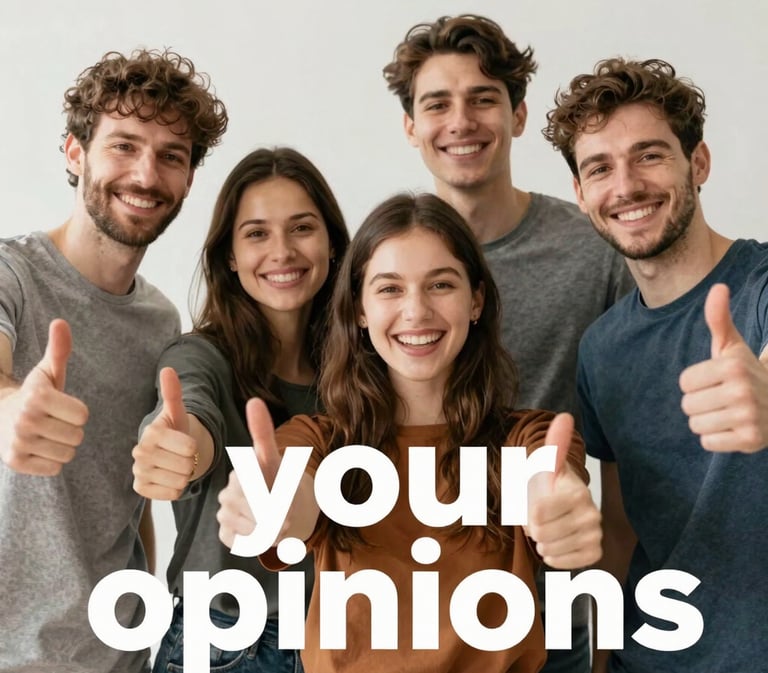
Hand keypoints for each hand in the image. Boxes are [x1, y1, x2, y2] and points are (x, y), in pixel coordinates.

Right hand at [0, 319, 88, 475]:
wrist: (0, 416)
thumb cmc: (35, 393)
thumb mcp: (47, 371)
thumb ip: (59, 349)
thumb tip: (60, 322)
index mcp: (37, 397)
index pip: (83, 415)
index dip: (77, 411)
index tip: (61, 406)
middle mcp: (25, 420)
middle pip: (77, 436)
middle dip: (71, 429)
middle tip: (53, 422)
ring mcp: (18, 443)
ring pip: (68, 454)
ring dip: (62, 446)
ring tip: (47, 434)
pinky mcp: (16, 462)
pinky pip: (55, 468)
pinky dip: (51, 461)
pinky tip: (39, 448)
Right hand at [132, 367, 197, 499]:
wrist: (166, 452)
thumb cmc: (176, 430)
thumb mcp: (178, 412)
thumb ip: (174, 393)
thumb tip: (168, 369)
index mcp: (151, 432)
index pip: (190, 448)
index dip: (194, 447)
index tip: (185, 443)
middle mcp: (140, 452)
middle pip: (186, 465)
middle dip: (190, 462)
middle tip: (181, 456)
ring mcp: (138, 471)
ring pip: (181, 481)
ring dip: (184, 475)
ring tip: (176, 465)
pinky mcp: (140, 489)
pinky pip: (173, 494)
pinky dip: (177, 488)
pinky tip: (170, 477)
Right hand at [217, 398, 279, 548]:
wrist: (286, 511)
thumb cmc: (280, 482)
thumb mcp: (276, 458)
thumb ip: (263, 432)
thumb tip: (253, 400)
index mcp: (241, 471)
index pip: (254, 482)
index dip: (272, 492)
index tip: (278, 492)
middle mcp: (228, 491)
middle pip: (254, 507)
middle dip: (273, 513)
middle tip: (284, 513)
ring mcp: (225, 513)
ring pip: (248, 526)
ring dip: (268, 529)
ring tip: (277, 524)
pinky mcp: (226, 533)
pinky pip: (241, 541)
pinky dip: (256, 540)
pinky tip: (262, 532)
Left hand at [526, 413, 602, 568]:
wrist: (562, 503)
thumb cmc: (549, 484)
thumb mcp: (546, 462)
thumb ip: (554, 442)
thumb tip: (565, 416)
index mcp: (578, 492)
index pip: (537, 513)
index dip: (526, 511)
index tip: (534, 502)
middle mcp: (592, 514)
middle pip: (541, 533)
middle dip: (533, 527)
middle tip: (541, 517)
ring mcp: (595, 534)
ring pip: (549, 550)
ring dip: (541, 541)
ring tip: (549, 528)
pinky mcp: (594, 552)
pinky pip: (563, 563)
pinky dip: (553, 556)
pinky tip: (556, 543)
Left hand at [680, 283, 767, 452]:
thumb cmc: (745, 372)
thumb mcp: (732, 345)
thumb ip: (718, 319)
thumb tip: (718, 288)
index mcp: (733, 366)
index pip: (685, 382)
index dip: (696, 382)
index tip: (716, 380)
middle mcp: (743, 391)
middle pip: (688, 405)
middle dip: (701, 403)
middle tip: (723, 398)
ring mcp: (749, 418)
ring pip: (696, 425)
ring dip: (708, 421)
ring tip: (728, 412)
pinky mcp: (751, 441)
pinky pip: (708, 443)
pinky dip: (718, 439)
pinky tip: (734, 428)